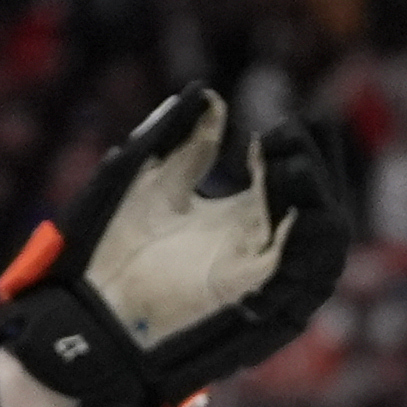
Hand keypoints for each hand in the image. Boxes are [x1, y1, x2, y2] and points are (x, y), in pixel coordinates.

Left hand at [0, 86, 350, 406]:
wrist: (83, 310)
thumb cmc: (104, 248)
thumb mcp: (146, 178)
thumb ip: (182, 140)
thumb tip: (211, 97)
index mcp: (236, 222)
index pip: (290, 182)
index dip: (297, 150)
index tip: (284, 122)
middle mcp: (256, 252)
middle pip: (316, 207)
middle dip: (317, 166)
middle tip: (297, 131)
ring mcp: (258, 281)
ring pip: (323, 245)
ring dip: (320, 200)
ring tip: (294, 162)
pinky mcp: (254, 309)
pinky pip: (305, 280)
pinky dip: (313, 244)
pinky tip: (304, 210)